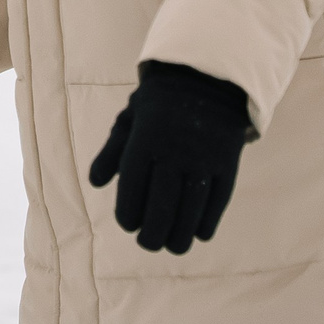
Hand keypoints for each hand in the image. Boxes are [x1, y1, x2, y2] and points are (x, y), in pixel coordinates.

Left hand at [87, 61, 249, 254]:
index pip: (132, 188)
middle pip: (161, 206)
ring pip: (191, 210)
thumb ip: (113, 150)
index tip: (128, 224)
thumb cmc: (160, 103)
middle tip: (148, 243)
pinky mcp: (227, 163)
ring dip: (180, 236)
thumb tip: (96, 182)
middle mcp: (174, 151)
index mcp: (145, 139)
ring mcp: (203, 159)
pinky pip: (217, 202)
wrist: (209, 78)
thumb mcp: (130, 117)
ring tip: (172, 246)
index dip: (128, 214)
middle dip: (152, 234)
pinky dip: (207, 223)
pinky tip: (198, 234)